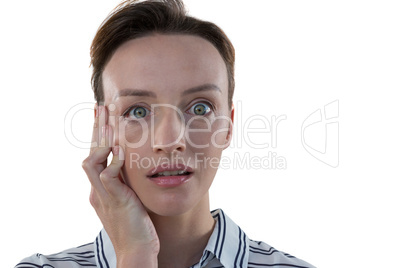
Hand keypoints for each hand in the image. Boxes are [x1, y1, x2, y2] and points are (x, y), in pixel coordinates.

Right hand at [82, 104, 158, 266]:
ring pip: (93, 161)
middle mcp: (98, 189)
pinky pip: (107, 178)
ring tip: (109, 119)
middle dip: (98, 128)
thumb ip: (126, 181)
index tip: (104, 114)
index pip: (98, 154)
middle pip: (93, 151)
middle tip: (102, 105)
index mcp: (102, 187)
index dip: (100, 134)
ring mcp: (103, 195)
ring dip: (102, 139)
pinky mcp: (114, 201)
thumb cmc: (138, 225)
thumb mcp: (130, 197)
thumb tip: (131, 163)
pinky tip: (123, 149)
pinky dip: (114, 162)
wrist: (137, 250)